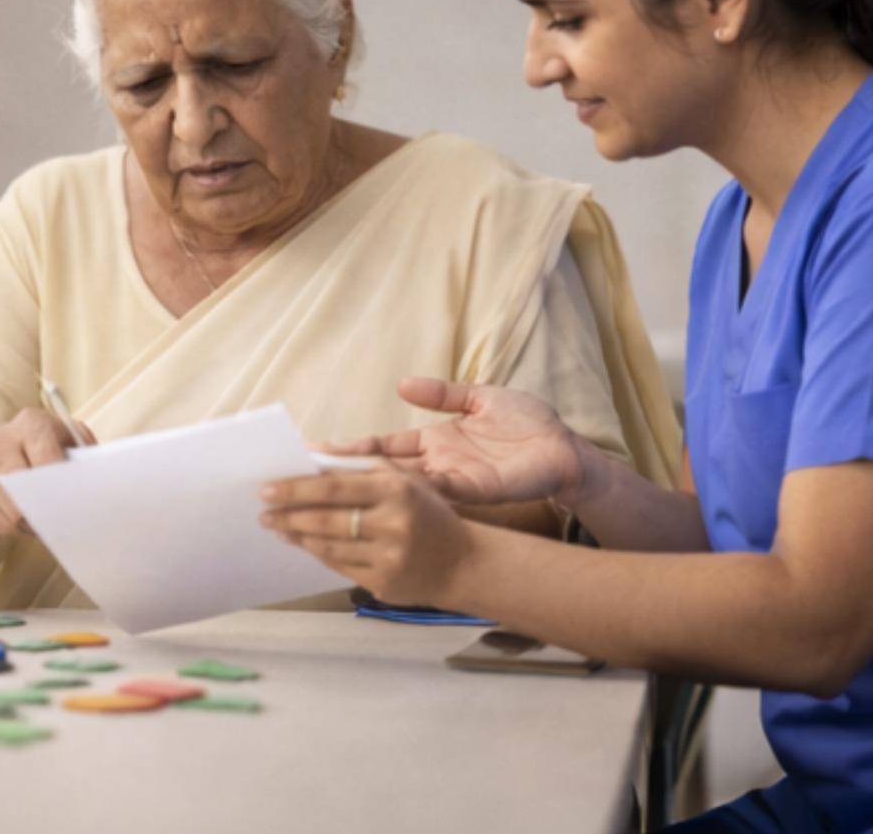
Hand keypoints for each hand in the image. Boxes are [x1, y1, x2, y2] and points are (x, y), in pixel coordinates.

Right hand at [0, 409, 94, 535]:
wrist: (5, 448)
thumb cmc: (50, 446)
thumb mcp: (72, 440)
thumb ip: (84, 455)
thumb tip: (92, 481)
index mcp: (31, 422)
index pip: (45, 456)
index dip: (60, 483)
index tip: (73, 500)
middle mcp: (1, 439)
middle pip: (22, 486)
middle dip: (46, 507)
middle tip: (63, 518)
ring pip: (11, 511)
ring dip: (33, 522)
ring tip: (48, 520)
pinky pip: (0, 522)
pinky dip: (18, 528)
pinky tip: (29, 520)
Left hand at [259, 468, 479, 607]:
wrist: (464, 563)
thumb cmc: (427, 514)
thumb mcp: (404, 480)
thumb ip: (360, 466)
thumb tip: (312, 453)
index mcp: (395, 490)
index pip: (333, 487)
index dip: (296, 488)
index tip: (268, 488)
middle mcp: (393, 523)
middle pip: (326, 519)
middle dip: (288, 515)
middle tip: (264, 512)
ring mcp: (388, 557)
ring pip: (329, 546)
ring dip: (297, 537)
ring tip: (277, 528)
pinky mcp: (384, 583)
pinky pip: (340, 567)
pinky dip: (318, 555)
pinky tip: (304, 545)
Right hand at [330, 377, 585, 508]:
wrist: (566, 449)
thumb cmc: (528, 424)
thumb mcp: (479, 397)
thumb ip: (442, 392)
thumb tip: (401, 383)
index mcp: (435, 442)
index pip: (384, 447)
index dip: (352, 448)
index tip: (316, 449)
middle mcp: (437, 464)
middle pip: (384, 470)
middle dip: (347, 472)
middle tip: (306, 474)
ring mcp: (453, 480)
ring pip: (403, 484)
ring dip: (372, 484)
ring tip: (334, 484)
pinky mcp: (475, 489)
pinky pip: (438, 490)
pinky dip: (413, 489)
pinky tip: (387, 487)